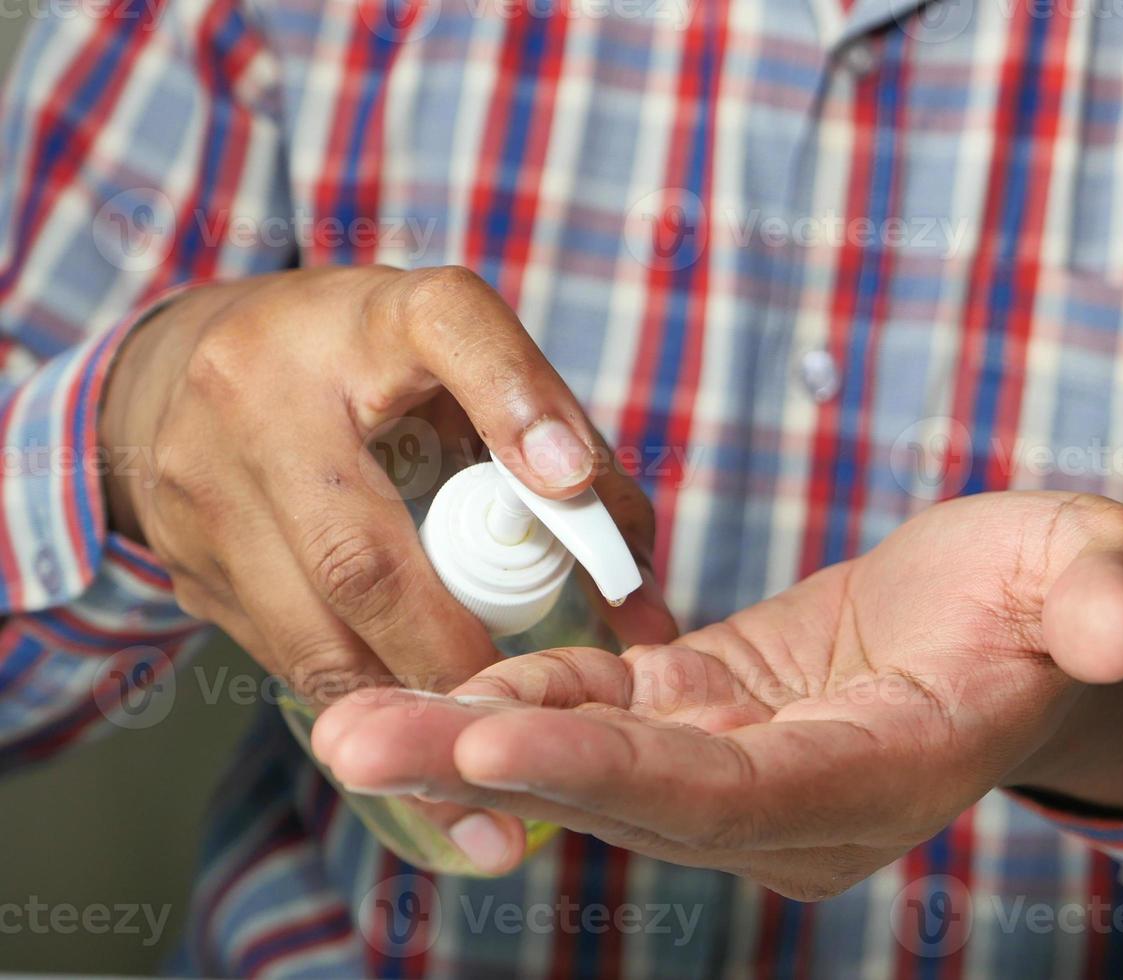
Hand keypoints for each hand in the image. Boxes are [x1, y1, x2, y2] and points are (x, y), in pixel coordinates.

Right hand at [101, 265, 676, 699]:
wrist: (185, 369)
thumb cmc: (364, 371)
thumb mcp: (459, 373)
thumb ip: (564, 457)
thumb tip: (646, 602)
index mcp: (368, 318)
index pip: (448, 327)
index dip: (515, 401)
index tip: (569, 483)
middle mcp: (267, 387)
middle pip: (362, 550)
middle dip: (451, 647)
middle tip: (522, 700)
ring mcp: (206, 481)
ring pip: (311, 629)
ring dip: (403, 698)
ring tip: (471, 746)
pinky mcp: (185, 558)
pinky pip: (280, 654)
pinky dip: (355, 697)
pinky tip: (404, 728)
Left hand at [311, 492, 1122, 894]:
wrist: (1020, 632)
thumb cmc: (1067, 600)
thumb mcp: (1103, 572)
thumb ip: (1106, 596)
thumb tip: (1115, 625)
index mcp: (879, 774)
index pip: (729, 790)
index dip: (610, 767)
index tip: (485, 733)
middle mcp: (793, 802)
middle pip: (627, 795)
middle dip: (490, 764)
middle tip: (347, 735)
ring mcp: (741, 768)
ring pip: (592, 762)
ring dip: (469, 740)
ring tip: (340, 721)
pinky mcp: (707, 717)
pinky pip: (600, 710)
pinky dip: (518, 693)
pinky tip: (419, 679)